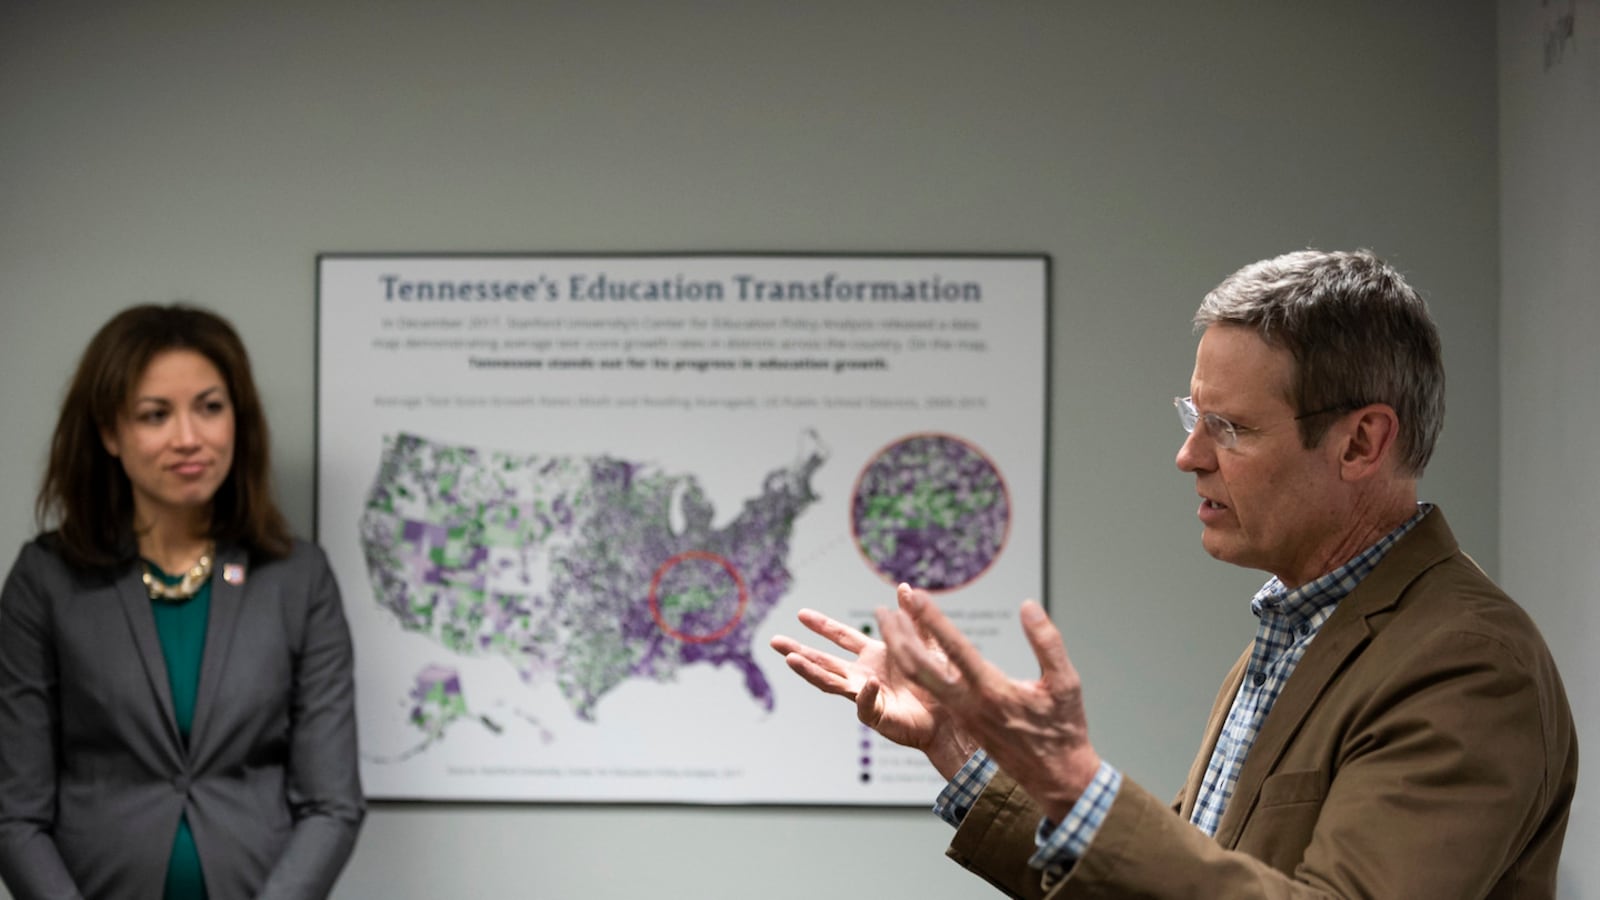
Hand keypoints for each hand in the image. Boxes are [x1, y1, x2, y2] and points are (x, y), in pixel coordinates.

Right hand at [770, 593, 977, 778]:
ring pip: (832, 683)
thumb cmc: (940, 683)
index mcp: (873, 655)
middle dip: (799, 650)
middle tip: (775, 641)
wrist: (952, 717)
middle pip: (824, 661)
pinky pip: (867, 705)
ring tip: (791, 660)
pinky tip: (867, 683)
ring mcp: (867, 696)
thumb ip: (913, 618)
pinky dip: (865, 694)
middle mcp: (864, 674)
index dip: (822, 626)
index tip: (801, 614)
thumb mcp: (928, 644)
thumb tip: (903, 587)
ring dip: (811, 671)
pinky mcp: (878, 716)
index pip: (841, 637)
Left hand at [877, 584, 1099, 820]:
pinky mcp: (961, 719)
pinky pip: (931, 688)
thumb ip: (1047, 642)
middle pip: (920, 668)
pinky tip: (910, 646)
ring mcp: (962, 714)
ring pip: (920, 680)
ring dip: (902, 650)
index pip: (955, 649)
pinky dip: (915, 664)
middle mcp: (969, 704)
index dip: (933, 620)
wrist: (1054, 776)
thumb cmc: (1063, 729)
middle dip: (900, 636)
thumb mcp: (1066, 683)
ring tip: (891, 621)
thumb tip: (1028, 606)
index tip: (916, 596)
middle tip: (885, 609)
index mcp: (993, 691)